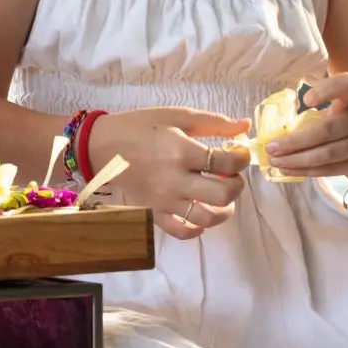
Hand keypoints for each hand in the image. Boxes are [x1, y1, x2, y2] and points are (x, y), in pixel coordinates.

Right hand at [91, 107, 251, 240]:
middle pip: (222, 195)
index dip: (241, 159)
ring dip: (223, 210)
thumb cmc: (140, 126)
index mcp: (182, 150)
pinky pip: (180, 231)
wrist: (101, 145)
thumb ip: (213, 122)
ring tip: (221, 198)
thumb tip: (245, 125)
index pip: (226, 162)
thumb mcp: (176, 116)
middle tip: (230, 176)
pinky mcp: (154, 212)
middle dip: (236, 185)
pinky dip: (196, 229)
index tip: (238, 154)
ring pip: (206, 218)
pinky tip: (200, 215)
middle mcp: (175, 179)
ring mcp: (164, 200)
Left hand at [266, 73, 347, 186]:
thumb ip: (317, 110)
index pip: (347, 85)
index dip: (327, 90)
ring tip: (274, 160)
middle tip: (270, 146)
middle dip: (295, 140)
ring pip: (327, 154)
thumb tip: (272, 123)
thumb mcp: (342, 108)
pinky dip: (305, 170)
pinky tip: (287, 169)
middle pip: (328, 129)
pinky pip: (329, 169)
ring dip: (297, 159)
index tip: (304, 99)